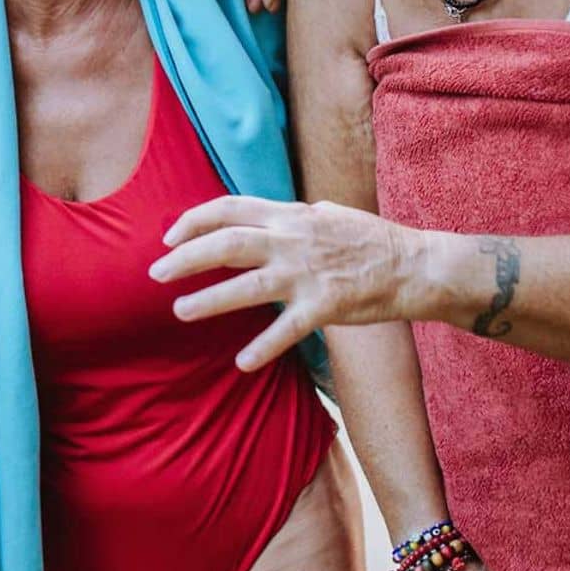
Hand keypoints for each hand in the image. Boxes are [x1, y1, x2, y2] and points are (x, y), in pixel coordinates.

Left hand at [150, 195, 425, 368]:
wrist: (414, 265)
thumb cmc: (369, 241)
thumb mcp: (324, 214)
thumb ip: (289, 218)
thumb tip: (257, 221)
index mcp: (291, 215)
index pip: (231, 208)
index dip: (195, 220)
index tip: (169, 236)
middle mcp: (294, 239)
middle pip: (227, 244)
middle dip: (185, 258)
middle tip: (155, 274)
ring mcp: (309, 273)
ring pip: (247, 285)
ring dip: (209, 300)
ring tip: (180, 312)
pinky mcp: (326, 305)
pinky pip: (286, 329)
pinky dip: (262, 346)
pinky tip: (242, 362)